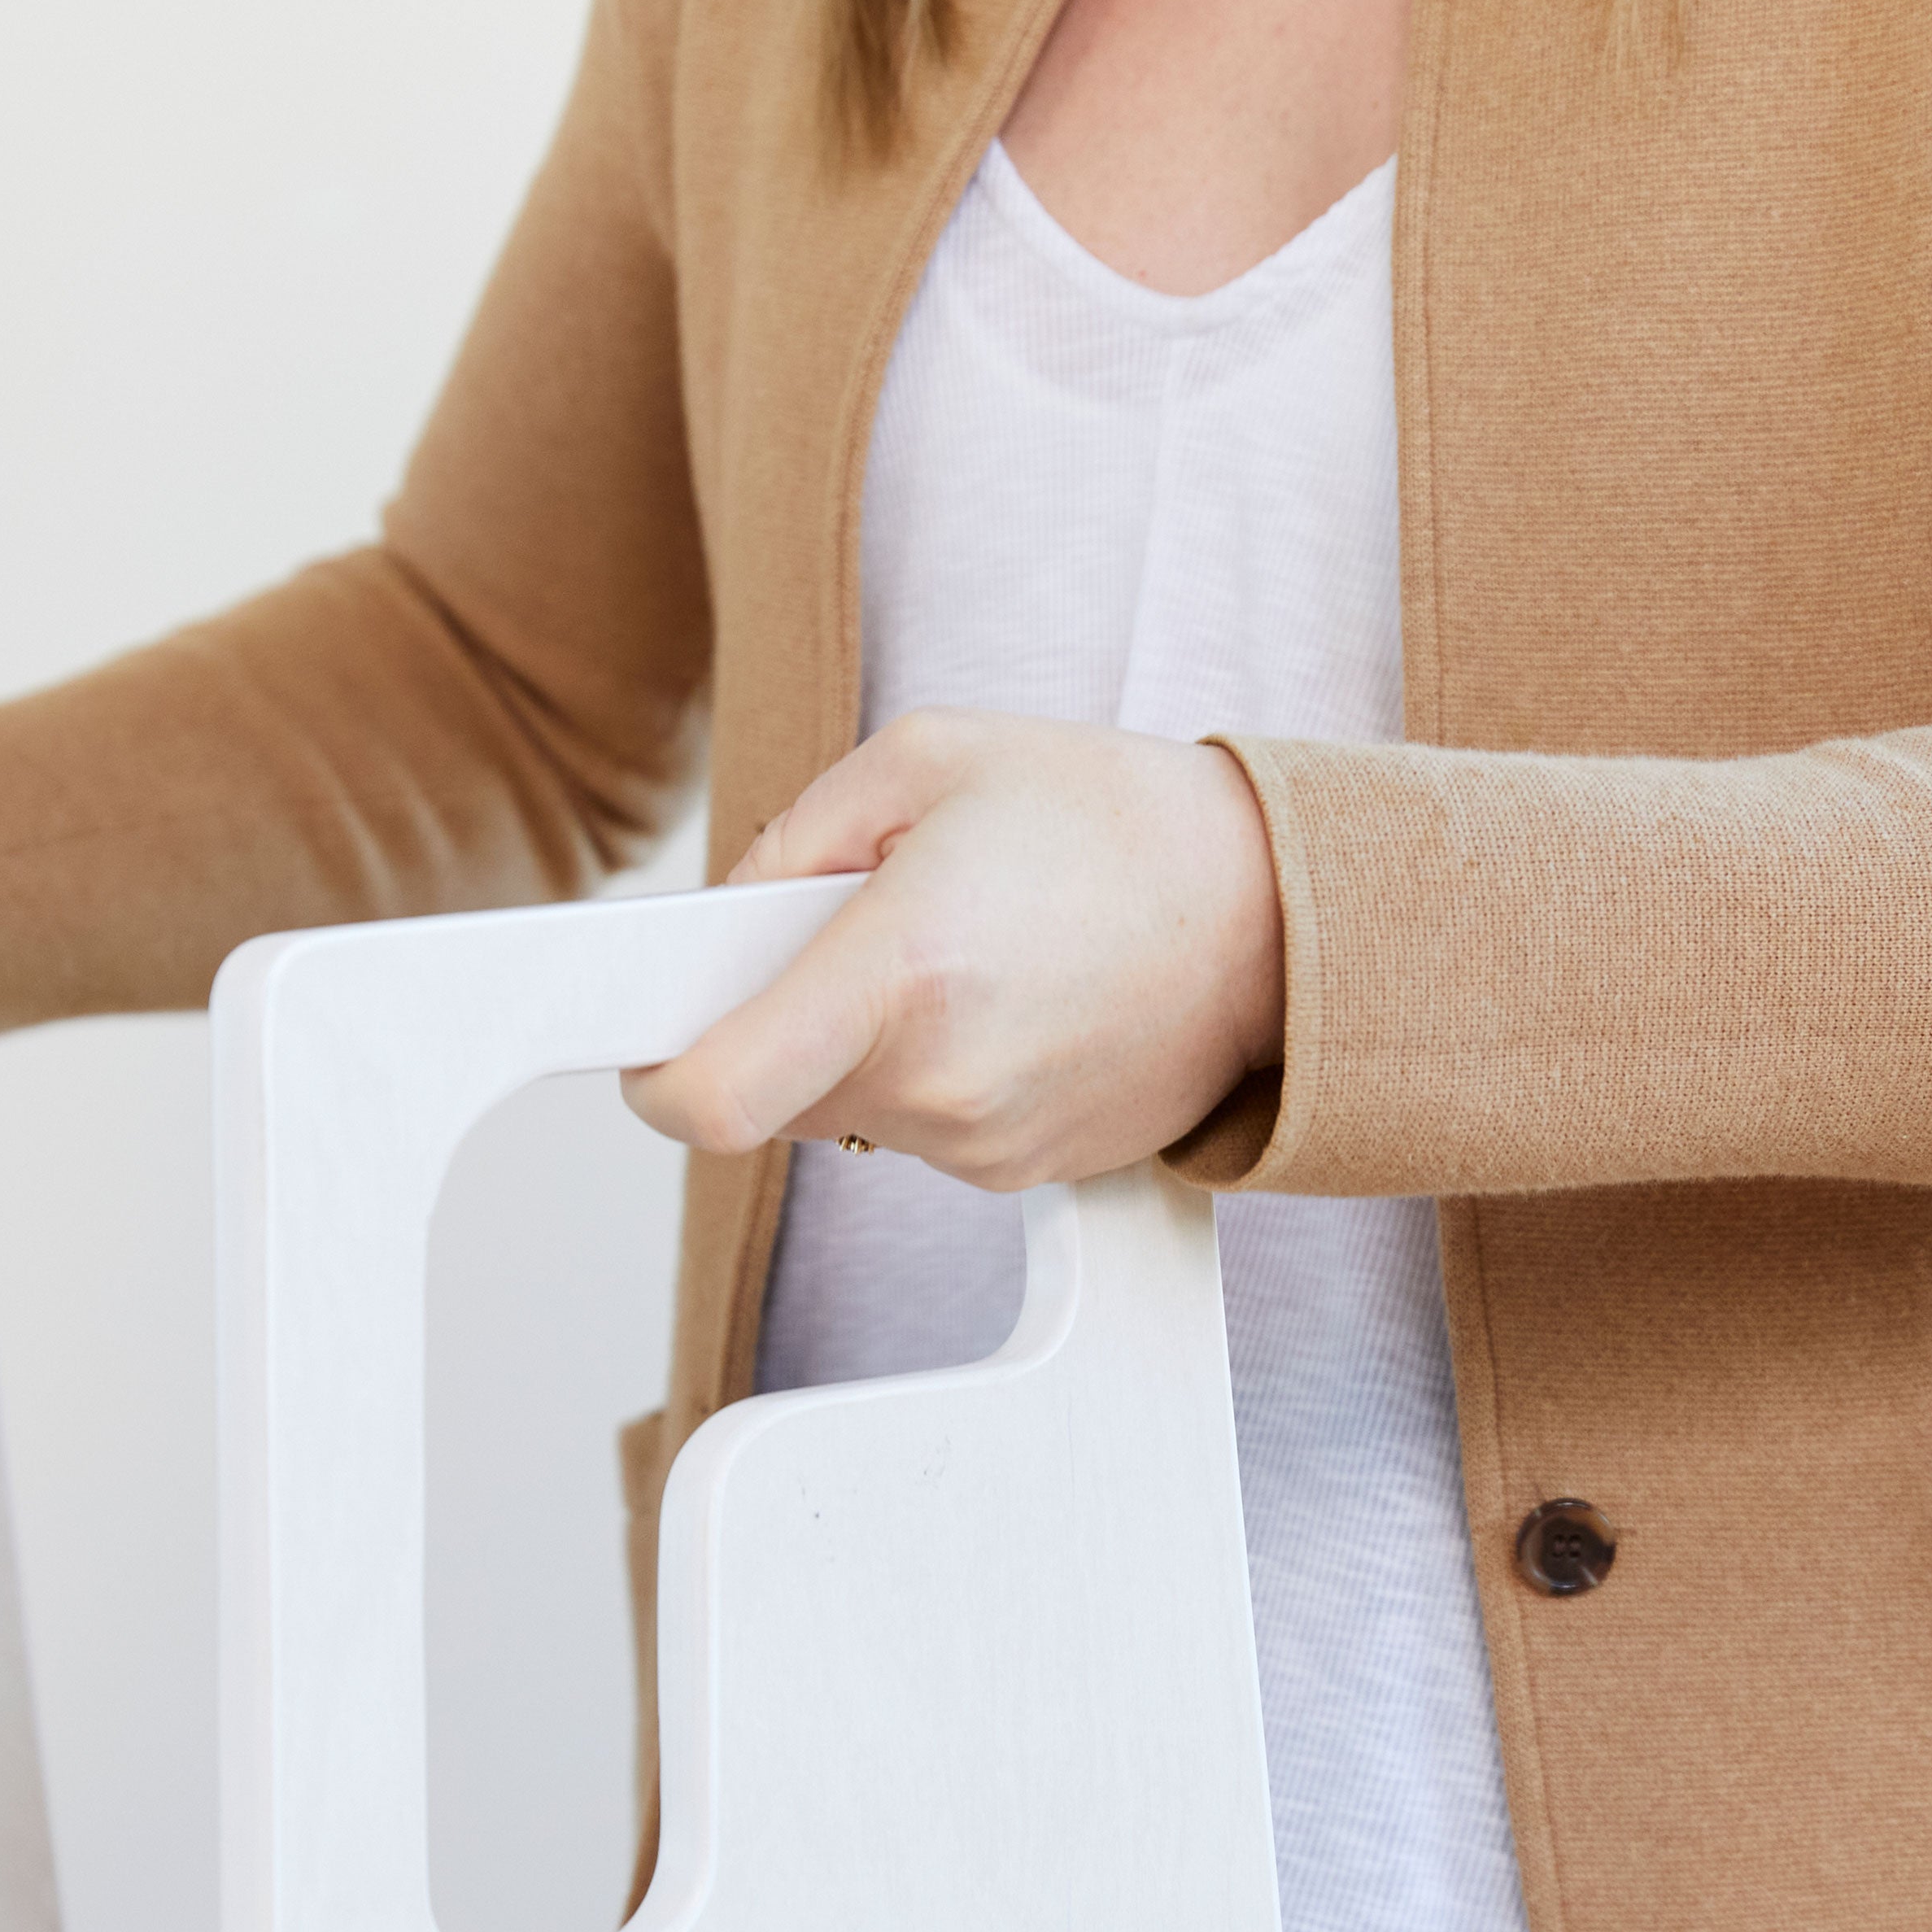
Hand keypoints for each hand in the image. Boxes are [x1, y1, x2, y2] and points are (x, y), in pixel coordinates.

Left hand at [620, 713, 1284, 1188]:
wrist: (1280, 918)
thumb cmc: (1116, 821)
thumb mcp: (930, 758)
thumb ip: (793, 843)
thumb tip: (723, 923)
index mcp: (899, 974)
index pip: (711, 1097)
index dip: (656, 1077)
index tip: (651, 1042)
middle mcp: (936, 1083)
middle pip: (770, 1095)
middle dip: (780, 1018)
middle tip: (852, 933)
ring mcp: (982, 1143)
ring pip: (844, 1113)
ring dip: (863, 1042)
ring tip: (960, 953)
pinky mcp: (1019, 1173)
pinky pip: (920, 1127)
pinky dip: (931, 1070)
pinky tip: (1009, 999)